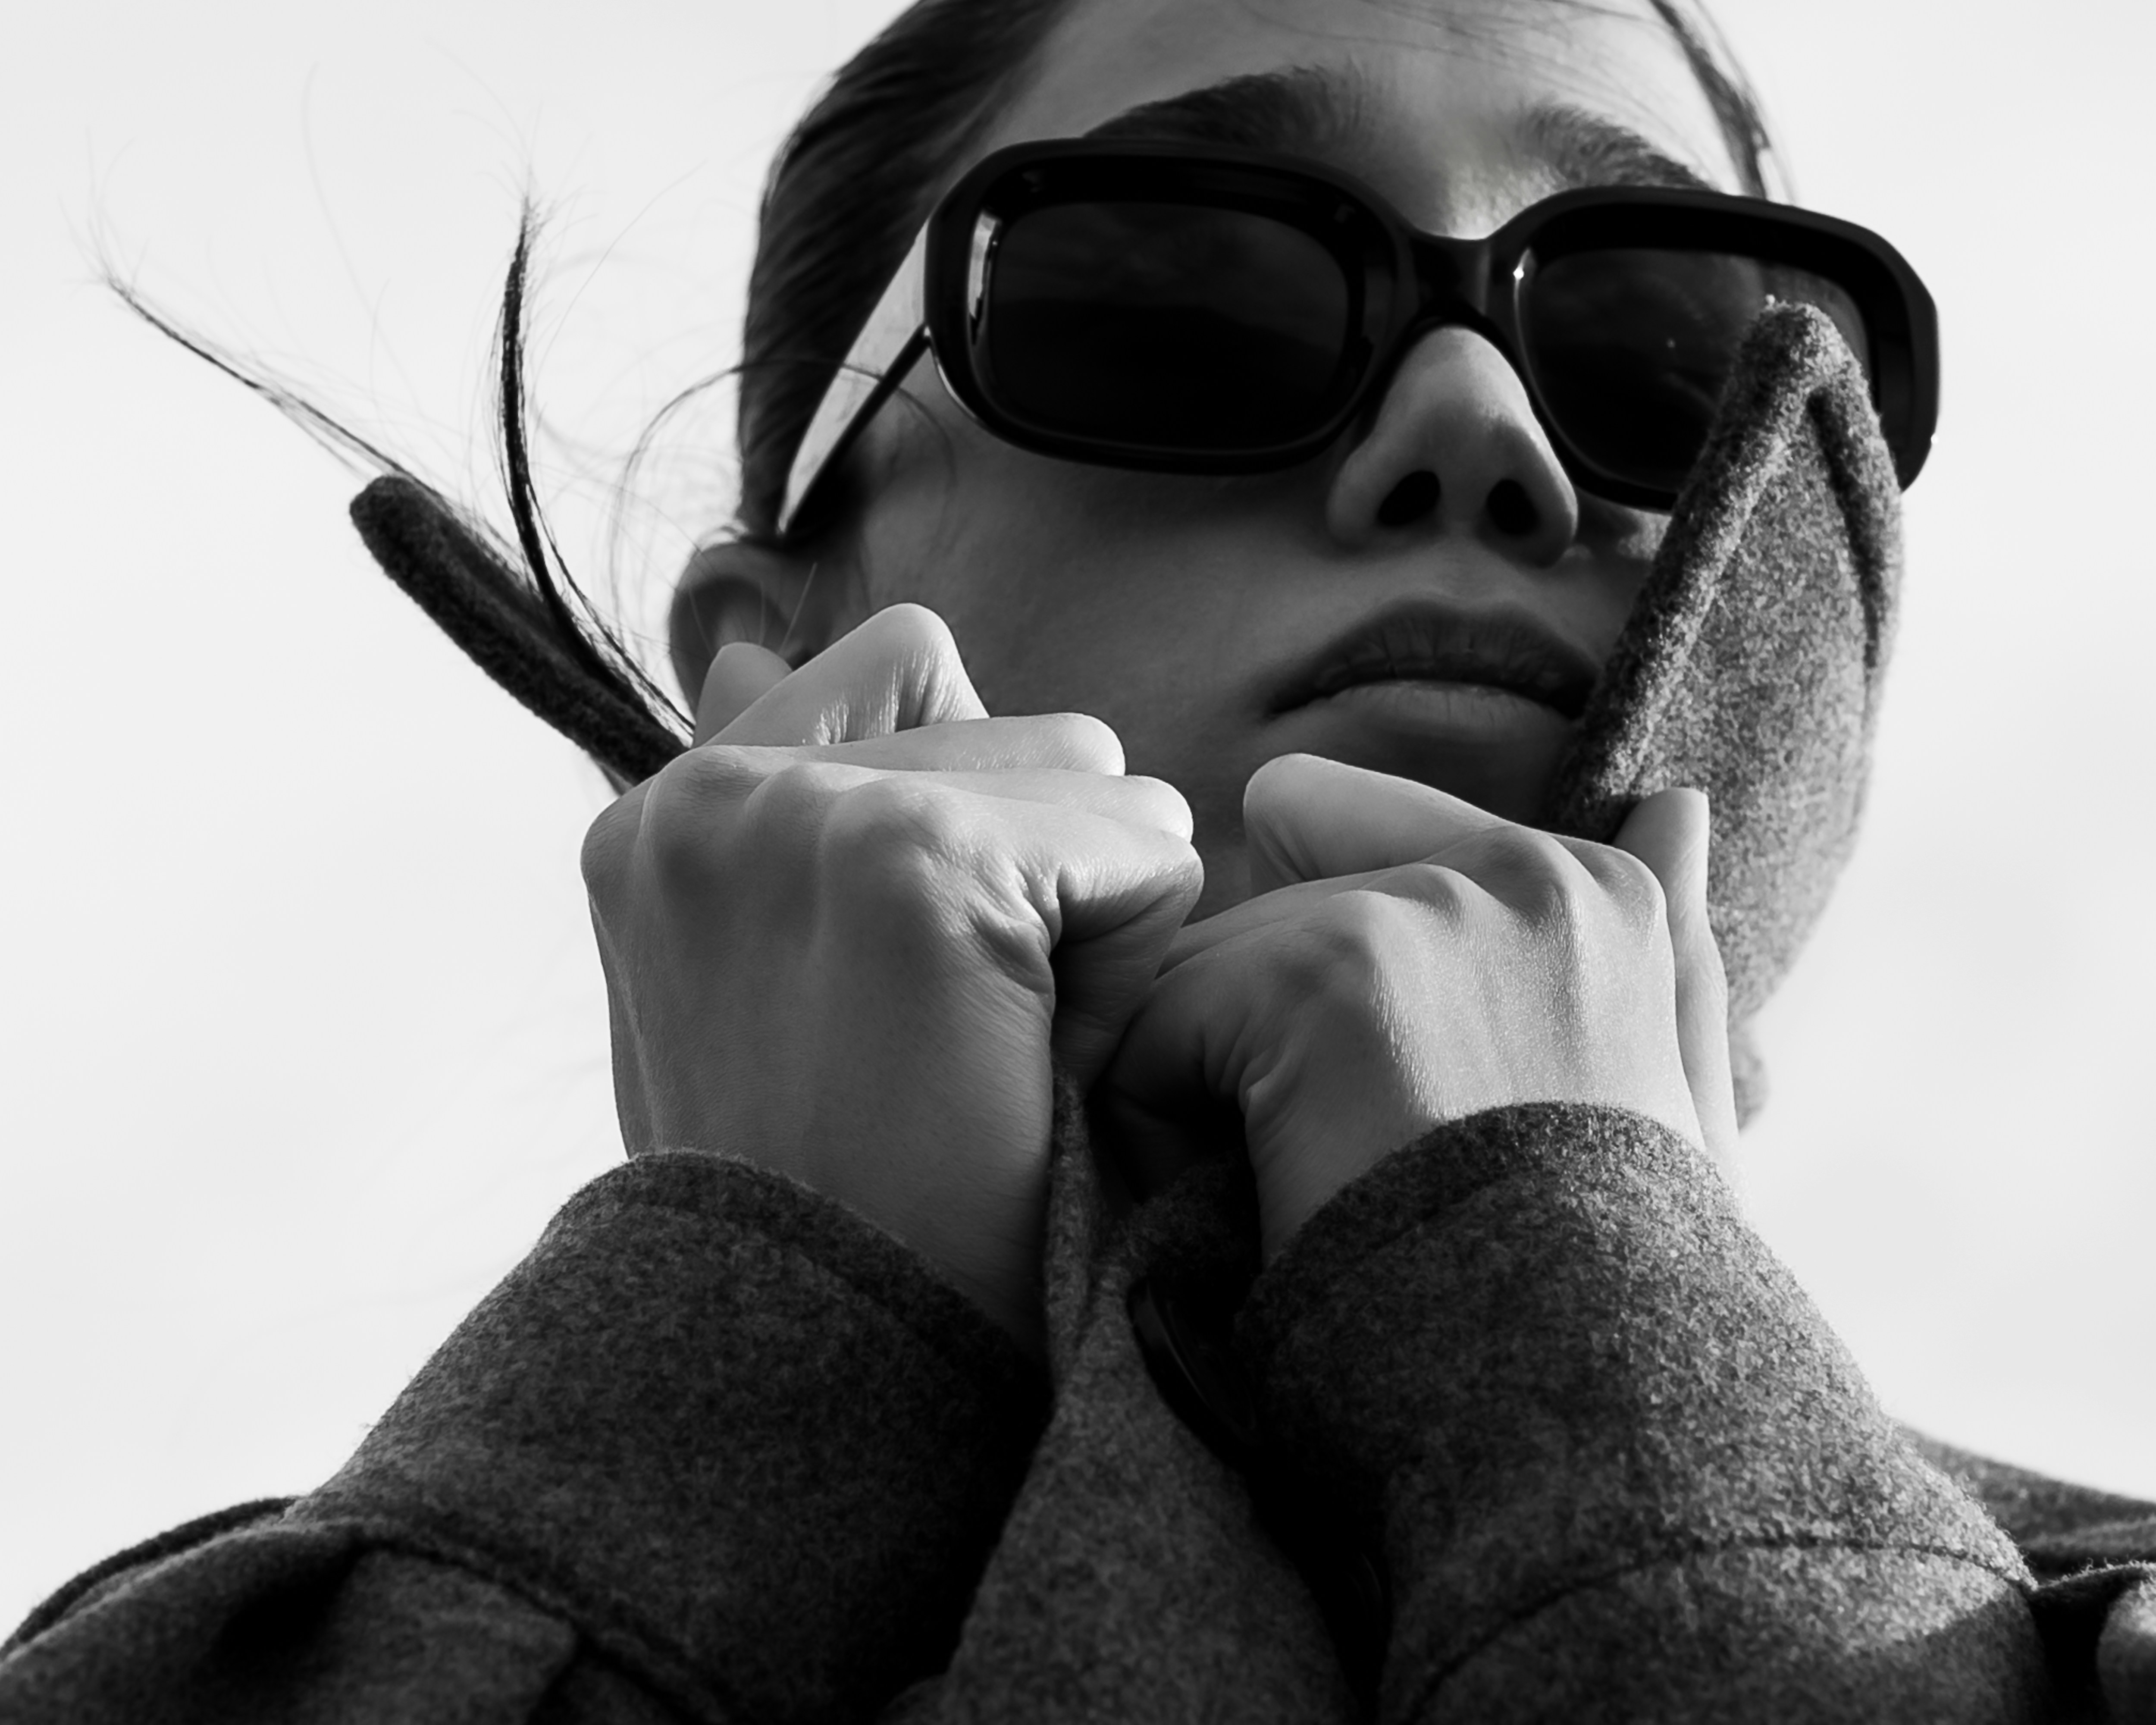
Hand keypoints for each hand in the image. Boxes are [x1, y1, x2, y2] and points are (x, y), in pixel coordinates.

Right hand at [581, 606, 1202, 1345]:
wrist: (826, 1396)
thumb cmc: (835, 1204)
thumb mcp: (769, 990)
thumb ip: (777, 819)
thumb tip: (742, 647)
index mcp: (666, 816)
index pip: (901, 681)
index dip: (970, 824)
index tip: (916, 979)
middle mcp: (709, 789)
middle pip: (1017, 721)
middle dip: (1042, 864)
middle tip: (967, 1038)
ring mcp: (800, 818)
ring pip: (1091, 772)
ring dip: (1092, 907)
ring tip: (1001, 1053)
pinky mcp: (910, 868)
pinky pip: (1138, 844)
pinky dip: (1137, 953)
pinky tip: (1049, 1066)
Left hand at [1096, 755, 1734, 1260]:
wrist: (1585, 1412)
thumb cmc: (1617, 1289)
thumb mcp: (1677, 1115)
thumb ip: (1666, 955)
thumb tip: (1677, 800)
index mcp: (1595, 888)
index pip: (1348, 838)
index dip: (1322, 977)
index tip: (1384, 1091)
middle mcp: (1516, 868)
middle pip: (1262, 910)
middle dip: (1257, 1034)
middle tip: (1341, 1168)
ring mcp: (1420, 912)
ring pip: (1196, 968)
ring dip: (1207, 1084)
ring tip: (1301, 1195)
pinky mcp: (1323, 975)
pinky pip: (1150, 1029)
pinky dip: (1163, 1130)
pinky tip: (1255, 1203)